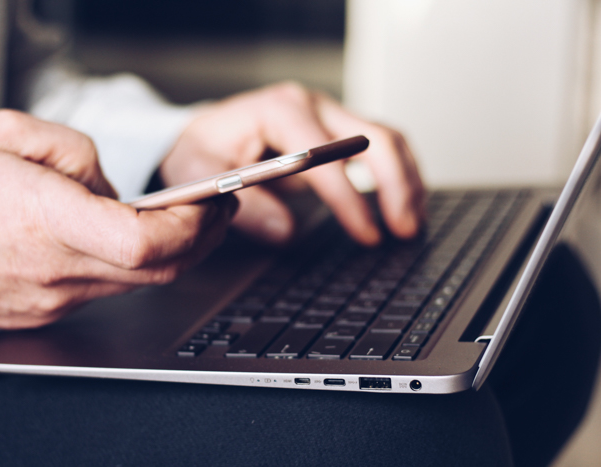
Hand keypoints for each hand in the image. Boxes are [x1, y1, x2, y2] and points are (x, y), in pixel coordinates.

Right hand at [0, 110, 236, 327]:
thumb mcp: (10, 133)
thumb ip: (79, 152)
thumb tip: (114, 187)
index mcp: (50, 219)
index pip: (144, 242)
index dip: (191, 226)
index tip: (210, 203)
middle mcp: (59, 268)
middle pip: (160, 268)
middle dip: (204, 238)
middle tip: (220, 208)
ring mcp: (56, 299)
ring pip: (141, 284)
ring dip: (175, 253)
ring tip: (188, 219)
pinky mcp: (50, 314)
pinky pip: (110, 291)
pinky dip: (137, 268)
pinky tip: (137, 242)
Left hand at [160, 82, 424, 245]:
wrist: (202, 138)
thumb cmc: (200, 153)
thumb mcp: (203, 176)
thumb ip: (244, 204)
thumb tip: (287, 231)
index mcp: (279, 110)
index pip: (325, 156)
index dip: (348, 199)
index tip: (366, 234)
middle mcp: (311, 106)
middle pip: (372, 137)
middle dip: (395, 185)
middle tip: (404, 229)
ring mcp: (327, 116)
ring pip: (385, 139)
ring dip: (406, 180)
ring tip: (412, 222)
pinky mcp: (335, 133)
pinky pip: (379, 148)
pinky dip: (398, 177)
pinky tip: (404, 204)